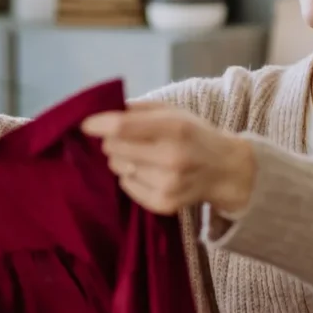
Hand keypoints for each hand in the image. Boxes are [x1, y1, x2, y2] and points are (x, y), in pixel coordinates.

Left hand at [80, 101, 255, 215]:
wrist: (225, 169)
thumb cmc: (194, 134)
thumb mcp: (174, 112)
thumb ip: (139, 108)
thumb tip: (102, 112)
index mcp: (175, 128)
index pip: (123, 127)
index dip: (99, 125)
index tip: (86, 125)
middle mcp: (172, 157)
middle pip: (115, 149)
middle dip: (113, 142)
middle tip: (128, 140)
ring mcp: (168, 184)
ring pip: (118, 168)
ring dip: (123, 160)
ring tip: (144, 157)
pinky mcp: (164, 204)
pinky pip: (126, 186)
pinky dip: (131, 178)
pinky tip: (149, 173)